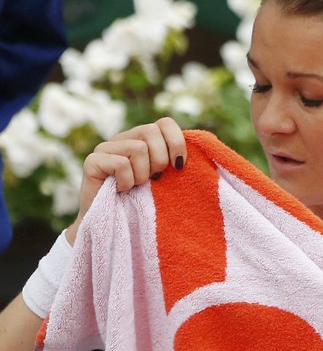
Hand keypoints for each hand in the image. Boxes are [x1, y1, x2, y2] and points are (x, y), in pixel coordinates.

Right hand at [65, 117, 186, 244]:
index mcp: (143, 139)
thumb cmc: (144, 203)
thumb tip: (202, 148)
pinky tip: (121, 190)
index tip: (179, 166)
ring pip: (138, 148)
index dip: (176, 142)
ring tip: (135, 186)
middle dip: (159, 160)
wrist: (113, 228)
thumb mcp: (165, 179)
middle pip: (151, 131)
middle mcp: (123, 138)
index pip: (165, 123)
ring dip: (142, 174)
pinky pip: (120, 163)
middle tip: (154, 179)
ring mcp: (105, 147)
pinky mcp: (92, 161)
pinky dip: (127, 182)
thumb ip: (176, 161)